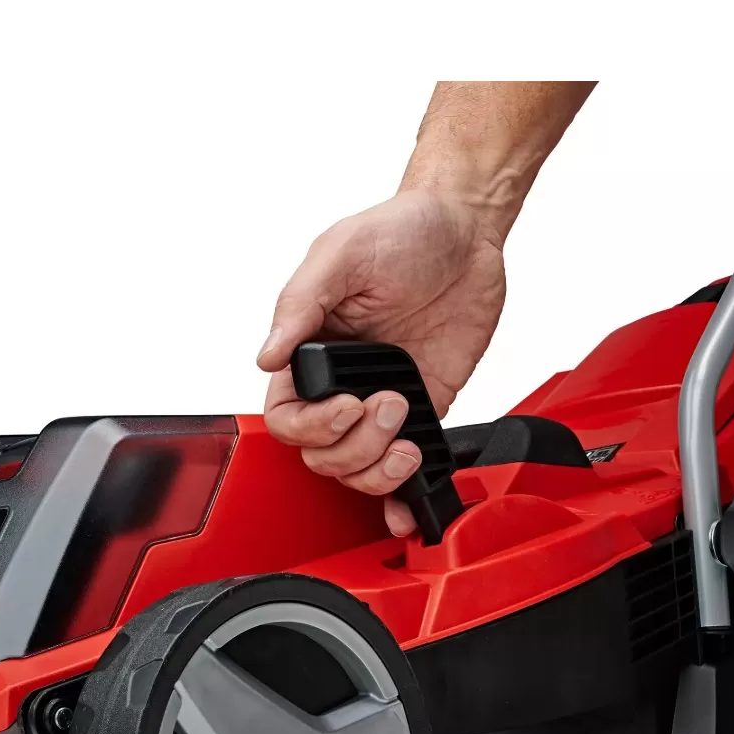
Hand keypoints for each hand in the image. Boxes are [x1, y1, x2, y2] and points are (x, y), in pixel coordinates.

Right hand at [257, 188, 505, 535]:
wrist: (466, 232)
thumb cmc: (401, 232)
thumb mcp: (341, 253)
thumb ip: (301, 304)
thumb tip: (267, 356)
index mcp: (311, 352)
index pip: (287, 417)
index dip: (312, 427)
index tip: (348, 405)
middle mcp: (342, 383)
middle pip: (321, 454)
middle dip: (354, 446)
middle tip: (389, 404)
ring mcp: (383, 403)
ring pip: (358, 470)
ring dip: (378, 470)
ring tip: (407, 437)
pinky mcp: (423, 410)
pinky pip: (405, 467)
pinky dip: (403, 496)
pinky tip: (407, 502)